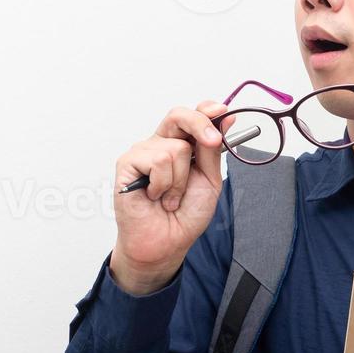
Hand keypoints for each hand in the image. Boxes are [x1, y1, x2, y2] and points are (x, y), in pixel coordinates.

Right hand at [111, 101, 235, 292]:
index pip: (192, 116)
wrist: (166, 242)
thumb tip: (226, 118)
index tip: (222, 112)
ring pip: (175, 148)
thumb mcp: (209, 179)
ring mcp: (143, 152)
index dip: (207, 111)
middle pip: (179, 115)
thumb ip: (213, 150)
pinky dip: (163, 184)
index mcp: (182, 145)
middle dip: (199, 124)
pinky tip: (155, 196)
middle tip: (212, 141)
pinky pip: (157, 161)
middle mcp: (161, 144)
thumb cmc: (185, 215)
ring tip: (171, 197)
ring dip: (180, 180)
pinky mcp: (127, 163)